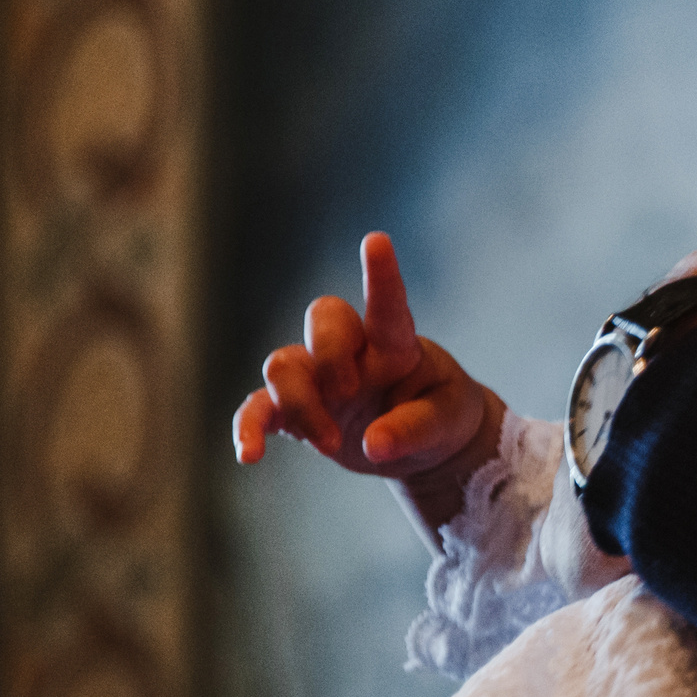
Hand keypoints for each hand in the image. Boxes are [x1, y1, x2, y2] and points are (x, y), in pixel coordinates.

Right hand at [233, 232, 501, 495]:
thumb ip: (415, 429)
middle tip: (349, 393)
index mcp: (397, 344)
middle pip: (322, 318)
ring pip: (283, 363)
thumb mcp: (448, 423)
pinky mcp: (296, 411)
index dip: (381, 274)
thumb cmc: (442, 416)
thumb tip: (374, 444)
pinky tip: (250, 455)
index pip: (388, 304)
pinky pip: (258, 409)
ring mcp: (319, 379)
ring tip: (331, 443)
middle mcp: (353, 351)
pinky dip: (249, 428)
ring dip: (299, 404)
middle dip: (329, 354)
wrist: (425, 446)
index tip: (377, 241)